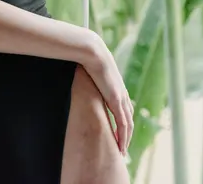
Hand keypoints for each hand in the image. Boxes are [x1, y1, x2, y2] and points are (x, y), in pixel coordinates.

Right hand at [83, 33, 133, 155]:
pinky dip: (123, 137)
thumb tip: (74, 71)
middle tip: (122, 146)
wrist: (92, 52)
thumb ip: (85, 75)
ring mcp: (121, 98)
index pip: (123, 108)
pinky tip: (121, 146)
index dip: (122, 121)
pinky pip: (123, 124)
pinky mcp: (117, 101)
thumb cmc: (87, 57)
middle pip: (128, 118)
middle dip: (127, 133)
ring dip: (126, 138)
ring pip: (128, 124)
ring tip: (122, 150)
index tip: (119, 132)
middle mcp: (122, 93)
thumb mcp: (88, 68)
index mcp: (116, 86)